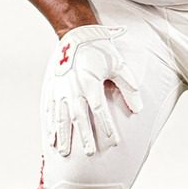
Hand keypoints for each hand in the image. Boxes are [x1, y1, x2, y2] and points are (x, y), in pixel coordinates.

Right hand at [45, 25, 142, 156]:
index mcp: (90, 83)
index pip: (99, 111)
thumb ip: (129, 87)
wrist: (76, 34)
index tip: (113, 142)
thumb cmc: (101, 50)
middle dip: (84, 137)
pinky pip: (49, 110)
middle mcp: (73, 88)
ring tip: (64, 152)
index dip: (106, 127)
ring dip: (63, 135)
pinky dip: (49, 125)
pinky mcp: (52, 88)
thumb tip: (138, 109)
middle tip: (89, 154)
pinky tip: (51, 138)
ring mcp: (60, 89)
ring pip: (60, 117)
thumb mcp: (119, 65)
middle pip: (79, 118)